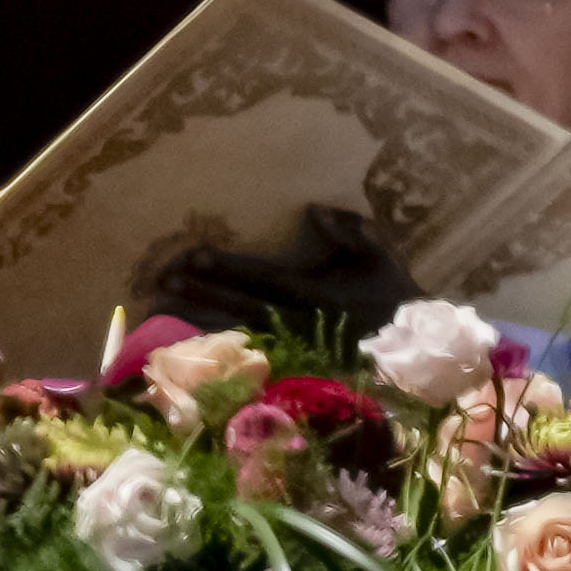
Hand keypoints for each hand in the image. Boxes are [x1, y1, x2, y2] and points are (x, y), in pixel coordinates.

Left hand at [151, 204, 421, 342]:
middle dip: (201, 293)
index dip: (229, 268)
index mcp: (316, 295)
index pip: (263, 277)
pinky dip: (213, 342)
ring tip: (161, 306)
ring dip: (197, 318)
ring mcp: (292, 344)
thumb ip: (350, 233)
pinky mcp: (290, 358)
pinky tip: (183, 335)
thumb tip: (315, 211)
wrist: (410, 347)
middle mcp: (298, 321)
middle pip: (240, 306)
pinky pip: (245, 349)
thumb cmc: (392, 293)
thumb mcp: (379, 255)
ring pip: (236, 329)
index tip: (196, 256)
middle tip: (164, 281)